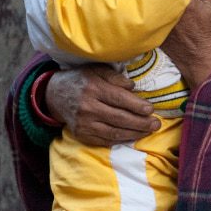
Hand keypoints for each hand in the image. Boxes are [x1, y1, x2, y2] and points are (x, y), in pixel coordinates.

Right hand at [46, 64, 160, 146]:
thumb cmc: (81, 79)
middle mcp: (88, 107)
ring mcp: (84, 123)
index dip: (137, 106)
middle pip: (119, 118)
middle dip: (141, 123)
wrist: (54, 94)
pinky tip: (133, 136)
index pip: (119, 99)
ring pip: (114, 132)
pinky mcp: (82, 135)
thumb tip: (133, 87)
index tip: (151, 109)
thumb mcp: (96, 70)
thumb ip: (115, 77)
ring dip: (134, 134)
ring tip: (148, 131)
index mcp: (93, 88)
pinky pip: (105, 140)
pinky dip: (121, 139)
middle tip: (156, 124)